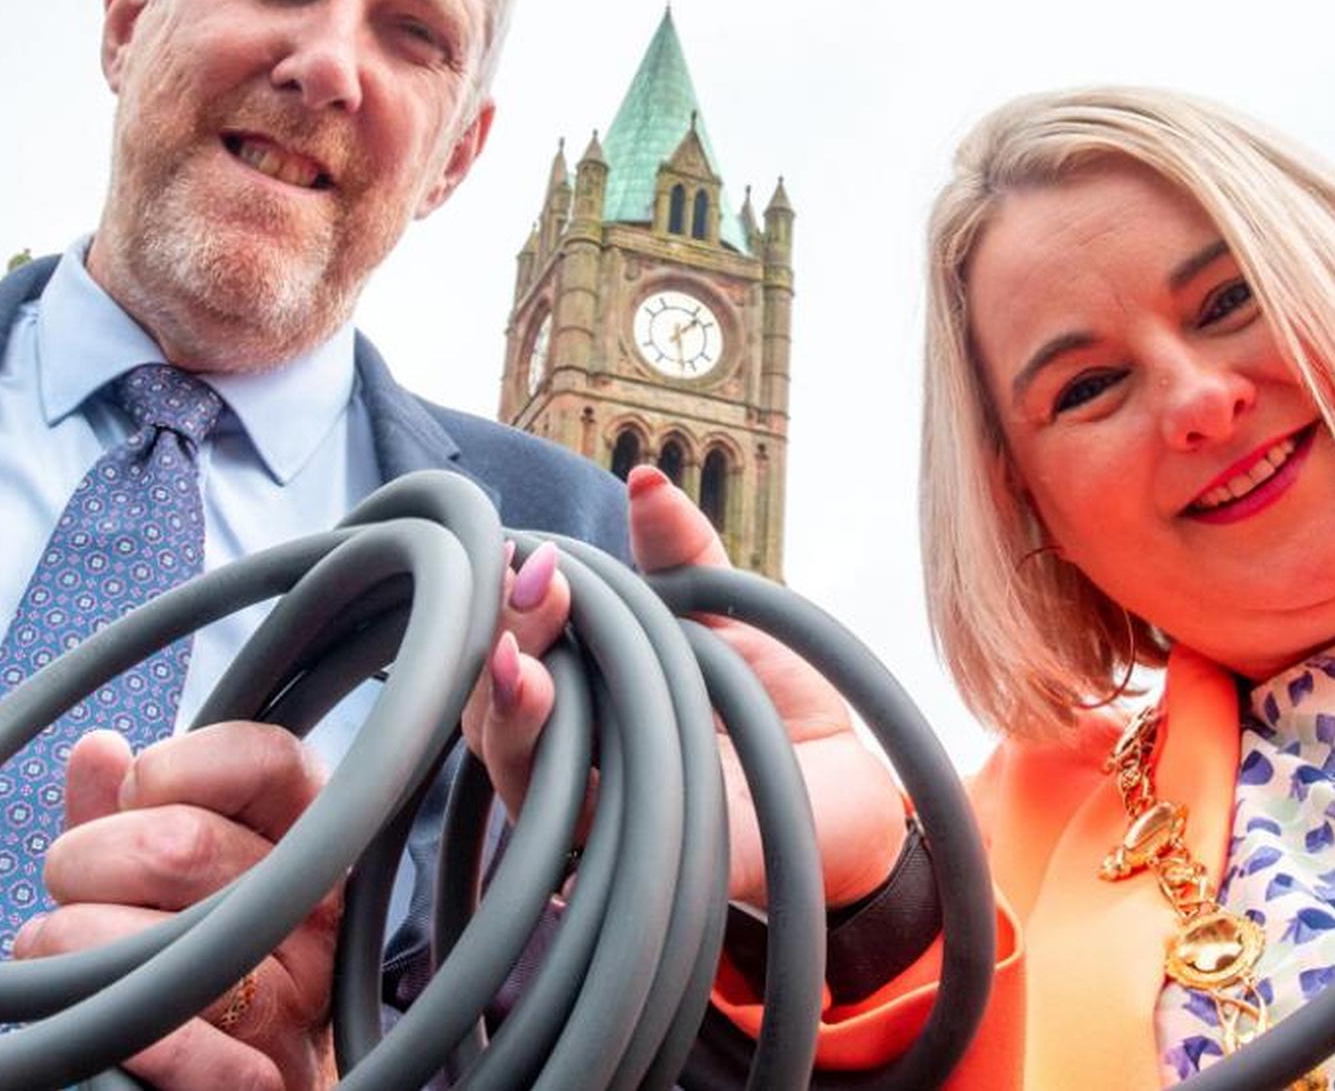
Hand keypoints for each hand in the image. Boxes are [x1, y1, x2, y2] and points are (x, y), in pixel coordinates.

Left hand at [16, 725, 339, 1090]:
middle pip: (188, 844)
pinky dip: (119, 1024)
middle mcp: (317, 914)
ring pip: (167, 940)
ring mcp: (298, 1002)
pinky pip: (180, 1044)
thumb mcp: (160, 881)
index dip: (179, 764)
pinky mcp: (264, 1082)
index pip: (269, 761)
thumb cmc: (190, 968)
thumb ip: (128, 815)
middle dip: (90, 858)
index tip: (130, 791)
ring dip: (74, 943)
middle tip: (70, 887)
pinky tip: (84, 1012)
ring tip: (53, 952)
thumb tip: (98, 753)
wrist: (223, 1089)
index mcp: (307, 844)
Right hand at [462, 467, 906, 909]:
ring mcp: (586, 804)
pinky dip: (545, 766)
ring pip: (511, 760)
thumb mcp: (723, 611)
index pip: (509, 642)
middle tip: (535, 590)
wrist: (845, 788)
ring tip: (516, 656)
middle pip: (490, 699)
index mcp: (579, 684)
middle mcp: (567, 744)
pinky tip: (541, 712)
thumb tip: (645, 479)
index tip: (526, 556)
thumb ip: (680, 553)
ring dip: (505, 704)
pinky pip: (565, 819)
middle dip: (502, 638)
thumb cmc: (772, 699)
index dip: (506, 601)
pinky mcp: (619, 855)